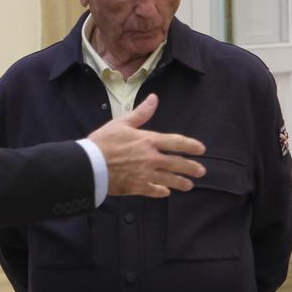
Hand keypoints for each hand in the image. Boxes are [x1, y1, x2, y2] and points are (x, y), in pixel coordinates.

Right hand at [87, 94, 205, 197]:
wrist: (89, 165)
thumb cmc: (103, 141)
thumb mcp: (121, 122)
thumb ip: (141, 113)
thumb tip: (154, 98)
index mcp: (148, 140)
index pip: (176, 142)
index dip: (191, 146)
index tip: (201, 150)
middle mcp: (151, 159)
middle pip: (177, 164)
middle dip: (191, 168)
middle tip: (201, 171)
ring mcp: (145, 175)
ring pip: (169, 180)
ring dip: (181, 183)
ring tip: (189, 185)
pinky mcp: (137, 187)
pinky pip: (153, 191)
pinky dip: (161, 192)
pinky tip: (166, 192)